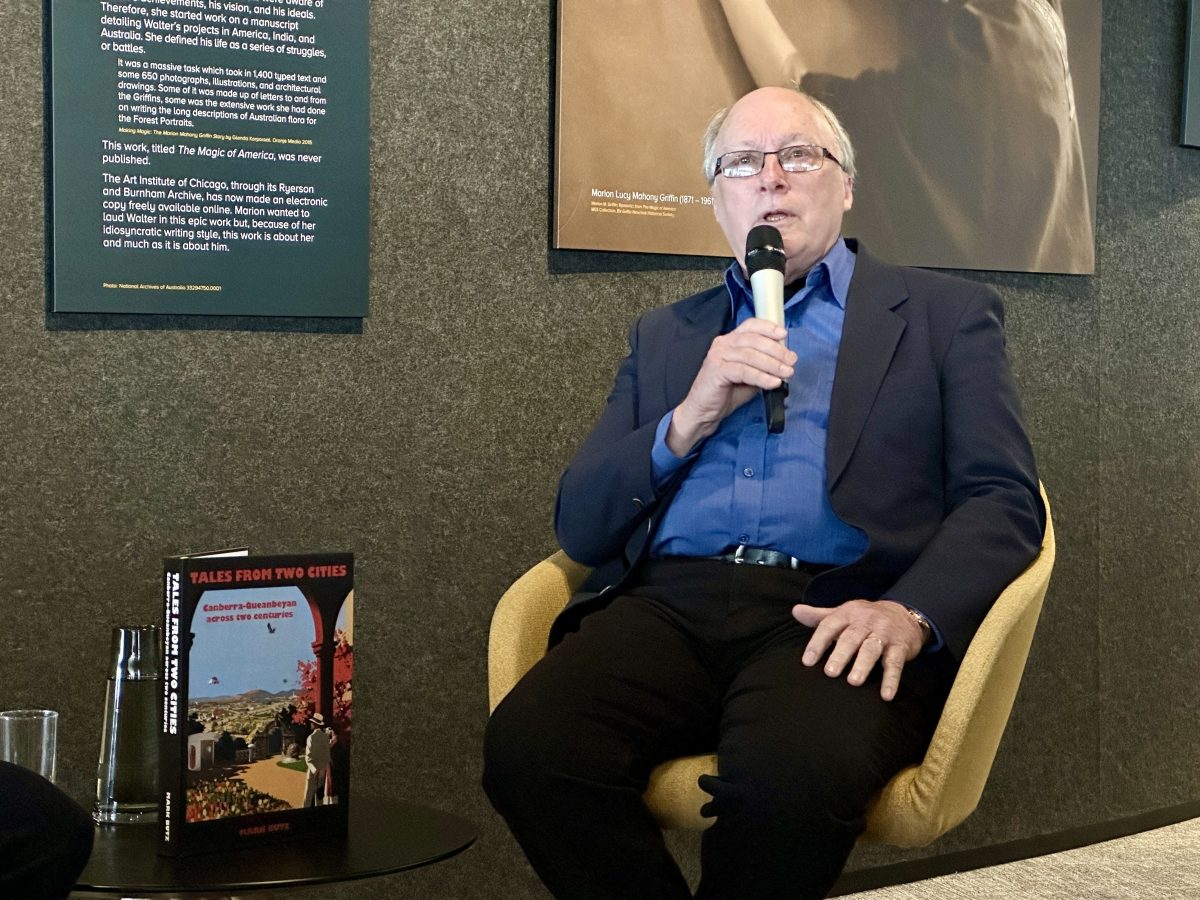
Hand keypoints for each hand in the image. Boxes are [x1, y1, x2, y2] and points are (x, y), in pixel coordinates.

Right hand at [667, 318, 794, 455]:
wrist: (704, 411)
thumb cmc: (726, 393)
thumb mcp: (749, 376)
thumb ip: (763, 366)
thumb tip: (785, 362)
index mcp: (730, 341)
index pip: (750, 326)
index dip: (768, 328)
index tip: (784, 335)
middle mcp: (722, 344)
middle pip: (753, 340)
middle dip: (776, 350)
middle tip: (792, 361)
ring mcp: (717, 356)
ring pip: (750, 355)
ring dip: (772, 364)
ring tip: (787, 373)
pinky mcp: (716, 370)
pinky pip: (744, 371)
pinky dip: (761, 377)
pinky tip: (773, 383)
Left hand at [791, 599, 924, 700]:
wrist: (905, 613)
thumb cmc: (866, 617)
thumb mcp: (844, 613)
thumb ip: (819, 616)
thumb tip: (795, 611)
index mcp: (848, 613)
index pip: (829, 625)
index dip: (818, 643)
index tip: (807, 661)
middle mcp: (866, 622)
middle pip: (851, 638)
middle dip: (840, 655)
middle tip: (830, 672)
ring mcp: (884, 633)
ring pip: (872, 649)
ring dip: (863, 665)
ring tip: (853, 682)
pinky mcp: (900, 647)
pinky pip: (896, 663)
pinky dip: (891, 680)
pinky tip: (886, 695)